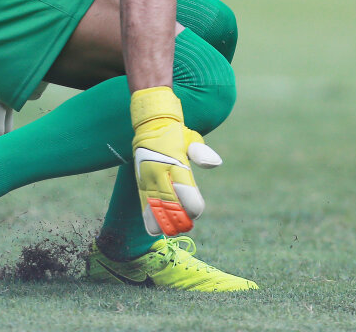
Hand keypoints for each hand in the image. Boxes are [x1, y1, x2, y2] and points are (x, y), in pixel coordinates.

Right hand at [130, 86, 221, 234]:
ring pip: (154, 205)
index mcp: (175, 162)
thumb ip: (201, 152)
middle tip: (187, 227)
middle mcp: (159, 171)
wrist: (150, 124)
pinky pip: (143, 202)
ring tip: (172, 232)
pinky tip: (154, 230)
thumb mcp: (191, 138)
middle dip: (178, 218)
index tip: (196, 212)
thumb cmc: (176, 134)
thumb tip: (215, 163)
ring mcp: (148, 177)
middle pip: (169, 201)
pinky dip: (148, 217)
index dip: (192, 205)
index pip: (184, 189)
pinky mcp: (140, 181)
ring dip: (163, 221)